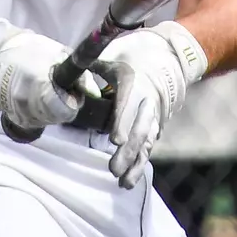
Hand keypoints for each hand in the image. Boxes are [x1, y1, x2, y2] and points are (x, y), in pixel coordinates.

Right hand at [0, 19, 86, 129]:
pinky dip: (23, 112)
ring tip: (38, 94)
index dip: (70, 104)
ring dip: (40, 112)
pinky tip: (25, 98)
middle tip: (54, 93)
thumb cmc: (34, 49)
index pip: (63, 111)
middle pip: (49, 118)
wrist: (0, 46)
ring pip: (33, 121)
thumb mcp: (61, 54)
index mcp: (40, 82)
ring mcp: (7, 103)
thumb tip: (93, 93)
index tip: (69, 95)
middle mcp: (22, 96)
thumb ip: (80, 76)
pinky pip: (17, 119)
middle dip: (56, 109)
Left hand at [94, 21, 207, 189]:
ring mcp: (153, 116)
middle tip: (113, 169)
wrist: (168, 57)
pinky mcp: (154, 127)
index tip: (114, 139)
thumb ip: (92, 64)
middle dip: (128, 150)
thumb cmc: (133, 55)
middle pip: (140, 129)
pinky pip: (148, 148)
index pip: (129, 103)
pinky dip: (139, 164)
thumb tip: (68, 72)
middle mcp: (146, 101)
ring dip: (134, 163)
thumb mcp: (113, 53)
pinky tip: (128, 181)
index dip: (122, 121)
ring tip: (122, 182)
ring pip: (146, 143)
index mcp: (134, 81)